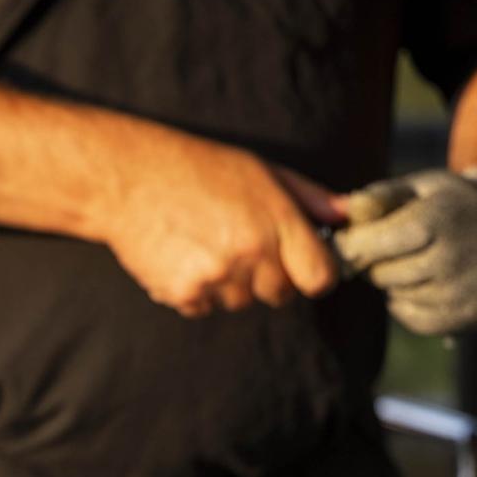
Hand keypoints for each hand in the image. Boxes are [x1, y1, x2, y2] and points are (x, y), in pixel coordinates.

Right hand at [103, 139, 343, 318]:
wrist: (126, 178)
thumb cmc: (197, 168)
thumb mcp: (260, 170)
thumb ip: (309, 198)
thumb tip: (349, 215)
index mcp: (278, 220)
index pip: (320, 277)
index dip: (312, 273)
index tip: (298, 264)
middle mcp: (252, 252)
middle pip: (281, 295)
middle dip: (267, 277)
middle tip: (236, 243)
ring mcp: (218, 276)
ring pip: (240, 302)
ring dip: (228, 284)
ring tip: (202, 244)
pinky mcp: (185, 294)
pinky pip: (203, 309)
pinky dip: (195, 291)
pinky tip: (180, 256)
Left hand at [331, 168, 476, 335]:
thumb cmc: (445, 201)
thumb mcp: (417, 186)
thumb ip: (379, 196)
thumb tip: (347, 213)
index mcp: (447, 215)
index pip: (385, 240)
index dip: (355, 245)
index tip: (341, 243)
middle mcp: (462, 254)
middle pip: (385, 273)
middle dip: (371, 263)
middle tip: (382, 250)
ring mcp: (469, 289)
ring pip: (397, 296)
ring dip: (391, 282)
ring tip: (409, 262)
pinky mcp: (470, 315)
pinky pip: (413, 320)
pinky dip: (405, 305)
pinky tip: (419, 283)